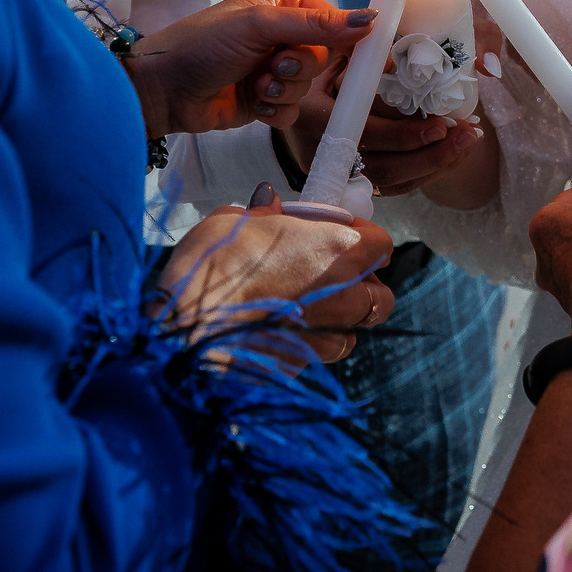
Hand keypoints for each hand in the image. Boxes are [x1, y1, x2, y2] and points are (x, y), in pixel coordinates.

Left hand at [123, 0, 376, 137]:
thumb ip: (315, 25)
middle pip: (322, 56)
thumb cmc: (204, 44)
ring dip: (284, 90)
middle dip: (299, 67)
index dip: (348, 37)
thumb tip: (368, 18)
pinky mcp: (265, 100)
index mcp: (282, 4)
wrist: (165, 90)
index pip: (331, 19)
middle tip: (273, 66)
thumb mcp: (259, 26)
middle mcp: (280, 34)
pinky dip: (276, 110)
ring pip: (308, 86)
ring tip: (256, 86)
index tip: (371, 55)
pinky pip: (293, 108)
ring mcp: (273, 68)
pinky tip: (254, 105)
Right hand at [160, 192, 395, 363]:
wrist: (189, 329)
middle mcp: (345, 296)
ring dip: (338, 319)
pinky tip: (279, 330)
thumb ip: (262, 214)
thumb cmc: (213, 266)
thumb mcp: (234, 221)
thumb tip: (268, 206)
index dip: (362, 237)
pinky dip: (309, 342)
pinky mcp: (304, 366)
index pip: (382, 244)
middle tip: (330, 274)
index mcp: (339, 250)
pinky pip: (319, 353)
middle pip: (379, 297)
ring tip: (304, 305)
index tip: (338, 231)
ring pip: (353, 331)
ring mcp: (327, 337)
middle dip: (363, 287)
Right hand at [281, 66, 483, 196]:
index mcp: (315, 119)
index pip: (369, 134)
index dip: (406, 134)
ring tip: (468, 142)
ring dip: (437, 164)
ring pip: (395, 183)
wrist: (289, 107)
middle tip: (467, 134)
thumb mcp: (330, 57)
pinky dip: (427, 171)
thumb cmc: (313, 74)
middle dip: (433, 154)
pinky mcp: (355, 184)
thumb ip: (361, 57)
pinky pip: (395, 187)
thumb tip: (399, 59)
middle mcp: (326, 156)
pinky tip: (452, 153)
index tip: (442, 123)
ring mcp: (340, 175)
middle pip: (387, 170)